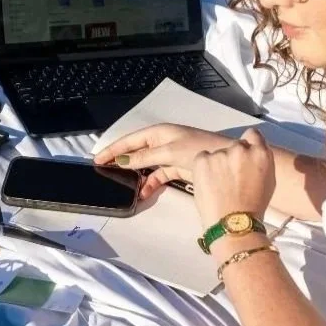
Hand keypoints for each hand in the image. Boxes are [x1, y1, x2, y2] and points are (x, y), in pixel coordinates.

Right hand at [93, 123, 237, 199]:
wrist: (227, 161)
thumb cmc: (199, 150)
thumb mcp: (169, 152)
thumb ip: (145, 156)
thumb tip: (122, 160)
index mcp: (161, 132)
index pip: (131, 139)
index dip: (114, 148)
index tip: (97, 158)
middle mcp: (164, 141)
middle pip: (136, 150)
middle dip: (121, 160)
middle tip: (103, 170)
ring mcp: (171, 155)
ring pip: (146, 164)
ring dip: (136, 174)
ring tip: (121, 186)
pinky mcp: (178, 168)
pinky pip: (158, 175)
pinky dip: (151, 183)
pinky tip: (143, 193)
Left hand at [191, 127, 275, 231]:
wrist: (233, 225)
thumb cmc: (253, 208)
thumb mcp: (268, 181)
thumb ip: (260, 162)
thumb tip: (253, 155)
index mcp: (261, 153)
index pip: (253, 135)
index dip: (248, 145)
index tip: (243, 156)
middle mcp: (241, 149)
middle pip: (234, 145)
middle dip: (232, 157)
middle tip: (230, 177)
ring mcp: (221, 154)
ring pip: (217, 153)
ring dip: (217, 164)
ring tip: (218, 186)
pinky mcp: (202, 160)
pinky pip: (202, 158)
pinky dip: (203, 168)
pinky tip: (208, 184)